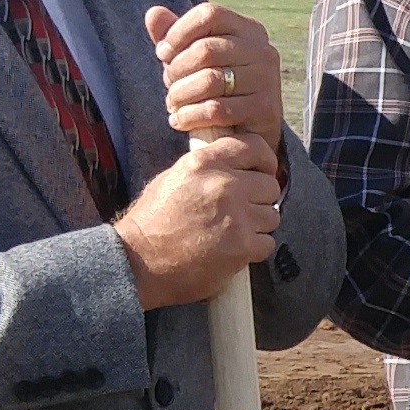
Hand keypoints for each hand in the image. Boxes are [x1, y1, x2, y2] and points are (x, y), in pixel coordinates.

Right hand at [117, 130, 279, 307]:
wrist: (138, 262)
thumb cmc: (152, 222)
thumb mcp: (174, 177)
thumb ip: (208, 168)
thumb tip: (237, 164)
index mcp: (205, 163)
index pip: (255, 147)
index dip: (264, 161)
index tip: (261, 172)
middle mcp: (224, 185)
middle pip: (269, 185)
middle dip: (259, 199)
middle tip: (240, 211)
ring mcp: (236, 217)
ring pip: (271, 216)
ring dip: (257, 226)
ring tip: (232, 232)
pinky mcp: (241, 246)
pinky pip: (266, 243)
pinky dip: (254, 250)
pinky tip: (233, 250)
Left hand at [147, 1, 285, 143]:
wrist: (248, 132)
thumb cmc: (217, 88)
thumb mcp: (194, 59)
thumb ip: (175, 36)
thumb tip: (153, 13)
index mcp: (248, 30)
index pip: (209, 14)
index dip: (178, 32)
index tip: (162, 52)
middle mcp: (263, 50)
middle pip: (206, 49)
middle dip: (176, 69)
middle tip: (168, 84)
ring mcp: (267, 79)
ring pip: (210, 81)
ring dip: (180, 95)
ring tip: (172, 104)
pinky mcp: (265, 109)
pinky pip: (217, 109)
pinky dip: (190, 116)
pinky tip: (179, 120)